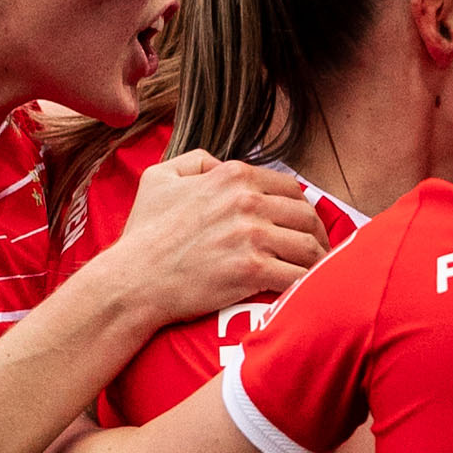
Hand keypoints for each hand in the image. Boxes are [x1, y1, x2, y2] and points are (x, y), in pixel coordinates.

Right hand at [95, 151, 327, 324]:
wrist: (133, 280)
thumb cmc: (143, 234)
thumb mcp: (159, 178)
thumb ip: (196, 161)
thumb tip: (220, 165)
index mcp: (232, 176)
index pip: (288, 187)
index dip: (300, 207)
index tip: (302, 225)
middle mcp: (247, 201)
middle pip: (305, 215)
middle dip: (317, 234)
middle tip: (318, 251)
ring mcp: (252, 236)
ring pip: (309, 245)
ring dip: (319, 261)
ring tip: (320, 274)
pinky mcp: (252, 271)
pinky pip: (299, 276)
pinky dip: (310, 285)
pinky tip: (309, 292)